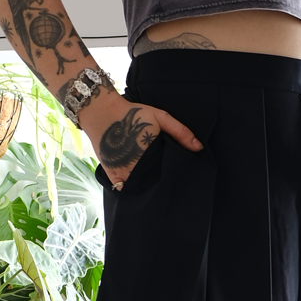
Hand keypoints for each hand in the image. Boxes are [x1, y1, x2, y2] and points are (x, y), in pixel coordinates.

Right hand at [79, 89, 201, 188]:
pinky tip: (136, 185)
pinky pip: (123, 189)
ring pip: (140, 187)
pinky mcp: (112, 174)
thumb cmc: (133, 113)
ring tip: (153, 182)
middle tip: (166, 180)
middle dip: (160, 182)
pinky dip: (130, 188)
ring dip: (146, 186)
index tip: (177, 175)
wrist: (102, 111)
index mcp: (151, 153)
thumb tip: (199, 147)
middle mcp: (137, 166)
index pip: (168, 173)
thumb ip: (180, 132)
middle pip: (154, 182)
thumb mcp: (160, 117)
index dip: (173, 175)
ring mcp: (123, 172)